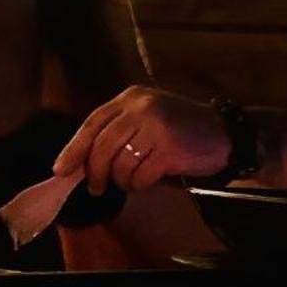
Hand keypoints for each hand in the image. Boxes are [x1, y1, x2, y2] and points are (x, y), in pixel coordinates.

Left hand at [53, 86, 230, 194]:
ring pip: (121, 163)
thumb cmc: (182, 131)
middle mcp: (140, 108)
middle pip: (102, 146)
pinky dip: (140, 184)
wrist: (224, 134)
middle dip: (95, 172)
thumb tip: (85, 163)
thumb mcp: (148, 119)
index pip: (93, 123)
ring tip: (132, 182)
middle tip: (96, 188)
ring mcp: (155, 127)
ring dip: (122, 180)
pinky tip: (148, 182)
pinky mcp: (169, 148)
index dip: (74, 149)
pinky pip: (141, 175)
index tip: (61, 170)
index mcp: (130, 98)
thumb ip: (120, 132)